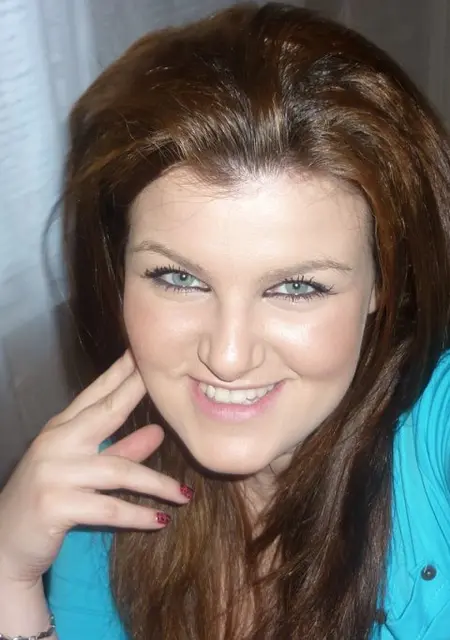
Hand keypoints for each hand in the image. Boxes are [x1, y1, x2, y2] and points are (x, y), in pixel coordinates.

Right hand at [0, 350, 188, 586]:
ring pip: (118, 470)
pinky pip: (109, 508)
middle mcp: (55, 444)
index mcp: (60, 429)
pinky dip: (138, 516)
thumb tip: (157, 431)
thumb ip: (119, 449)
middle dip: (137, 392)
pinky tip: (161, 520)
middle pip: (106, 412)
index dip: (121, 372)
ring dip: (157, 484)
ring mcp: (53, 473)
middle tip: (170, 382)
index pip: (96, 394)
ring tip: (185, 494)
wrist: (4, 546)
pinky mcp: (55, 505)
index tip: (143, 352)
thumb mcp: (82, 471)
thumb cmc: (46, 501)